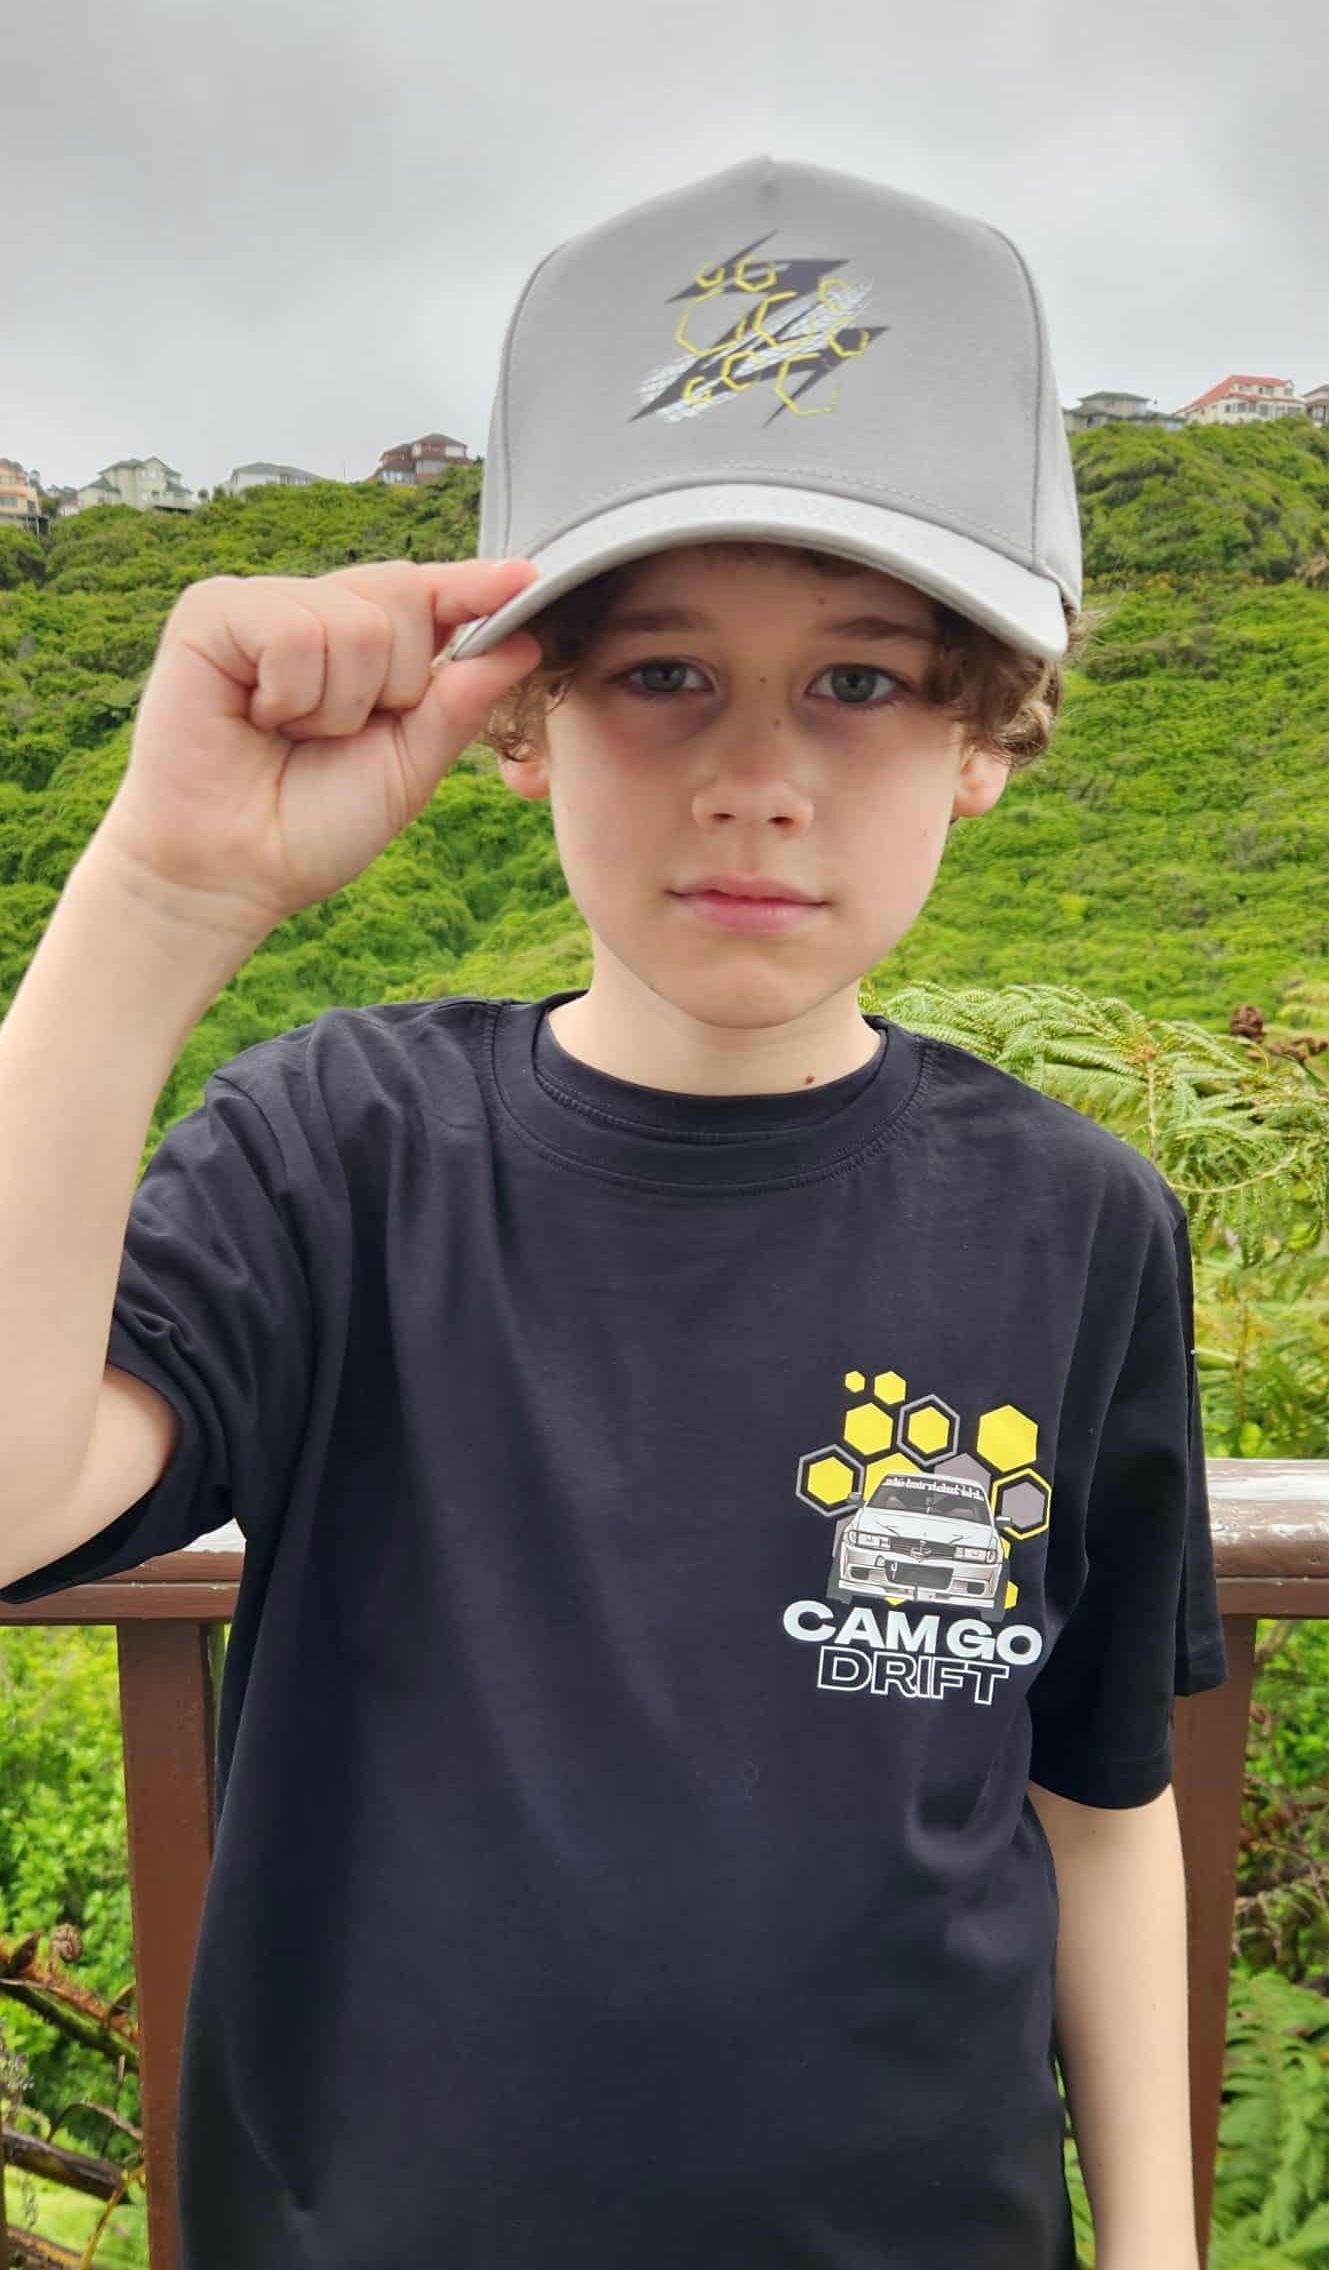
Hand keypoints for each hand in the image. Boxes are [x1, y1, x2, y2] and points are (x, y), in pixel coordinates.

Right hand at [91, 556, 540, 944]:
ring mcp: (261, 603)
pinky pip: (296, 632)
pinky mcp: (211, 610)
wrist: (231, 873)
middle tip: (332, 736)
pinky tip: (254, 718)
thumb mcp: (408, 767)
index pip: (428, 596)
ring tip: (289, 734)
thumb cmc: (312, 824)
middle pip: (404, 597)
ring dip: (336, 706)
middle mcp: (313, 609)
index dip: (472, 586)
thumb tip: (523, 640)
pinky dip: (290, 694)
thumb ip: (459, 703)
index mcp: (363, 645)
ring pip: (356, 623)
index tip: (524, 580)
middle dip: (394, 687)